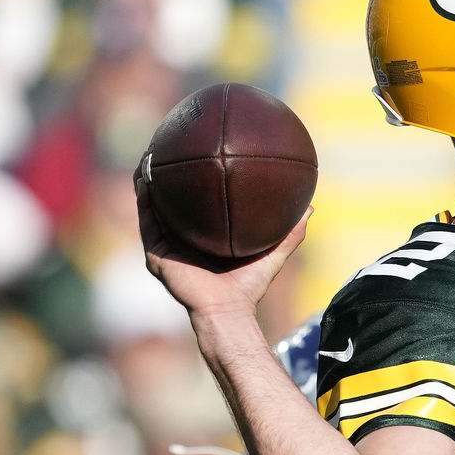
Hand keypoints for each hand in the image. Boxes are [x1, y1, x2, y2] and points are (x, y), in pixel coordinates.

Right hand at [134, 168, 311, 319]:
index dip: (196, 181)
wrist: (228, 310)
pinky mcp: (156, 252)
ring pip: (152, 204)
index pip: (197, 203)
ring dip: (149, 178)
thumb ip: (292, 232)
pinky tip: (146, 176)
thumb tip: (310, 207)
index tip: (203, 153)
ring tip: (153, 152)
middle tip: (172, 145)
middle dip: (168, 173)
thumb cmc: (249, 286)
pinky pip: (147, 219)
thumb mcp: (274, 252)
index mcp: (204, 236)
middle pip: (171, 199)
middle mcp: (182, 238)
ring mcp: (166, 244)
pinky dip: (144, 196)